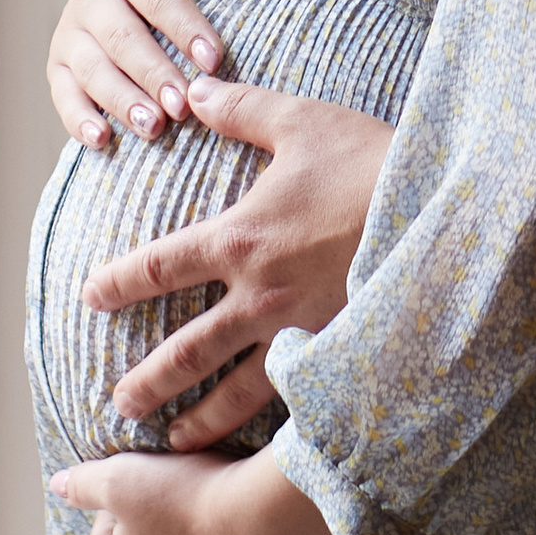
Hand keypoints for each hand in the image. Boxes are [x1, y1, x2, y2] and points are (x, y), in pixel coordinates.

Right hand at [47, 0, 250, 147]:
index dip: (185, 28)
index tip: (213, 62)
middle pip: (122, 37)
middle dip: (154, 74)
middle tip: (184, 106)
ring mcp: (70, 31)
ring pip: (91, 69)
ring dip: (122, 100)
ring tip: (153, 127)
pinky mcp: (57, 64)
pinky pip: (62, 94)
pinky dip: (79, 119)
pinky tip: (103, 140)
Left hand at [89, 84, 394, 451]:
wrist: (445, 214)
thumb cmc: (370, 162)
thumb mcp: (300, 122)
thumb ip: (240, 110)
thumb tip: (194, 90)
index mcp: (238, 240)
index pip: (158, 268)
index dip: (118, 284)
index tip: (90, 298)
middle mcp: (258, 296)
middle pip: (186, 350)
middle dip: (148, 379)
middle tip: (117, 403)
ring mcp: (299, 331)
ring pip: (235, 390)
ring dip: (199, 418)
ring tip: (174, 439)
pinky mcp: (337, 351)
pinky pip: (293, 397)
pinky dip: (267, 425)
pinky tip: (258, 444)